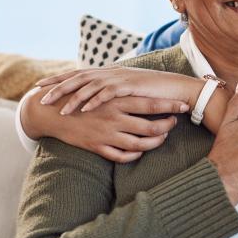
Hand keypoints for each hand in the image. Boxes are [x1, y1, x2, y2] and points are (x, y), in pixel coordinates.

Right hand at [22, 91, 189, 162]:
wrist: (53, 112)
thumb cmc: (81, 97)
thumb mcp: (101, 87)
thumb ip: (121, 87)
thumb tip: (140, 81)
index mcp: (117, 100)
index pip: (151, 103)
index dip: (170, 106)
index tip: (184, 106)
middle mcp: (114, 117)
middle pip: (150, 126)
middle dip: (167, 126)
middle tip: (174, 123)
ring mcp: (106, 134)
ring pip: (140, 144)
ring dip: (155, 142)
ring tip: (161, 137)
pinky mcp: (97, 146)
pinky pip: (121, 156)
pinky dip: (135, 155)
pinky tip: (141, 150)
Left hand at [36, 68, 202, 114]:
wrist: (173, 88)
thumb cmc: (150, 92)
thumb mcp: (126, 90)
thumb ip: (110, 90)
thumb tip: (95, 95)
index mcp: (106, 72)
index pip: (77, 74)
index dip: (58, 79)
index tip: (41, 86)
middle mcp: (109, 72)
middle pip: (77, 77)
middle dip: (57, 87)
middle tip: (40, 96)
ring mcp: (118, 78)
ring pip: (89, 86)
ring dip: (73, 98)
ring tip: (59, 109)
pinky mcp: (128, 86)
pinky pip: (107, 94)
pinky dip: (94, 101)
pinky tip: (83, 110)